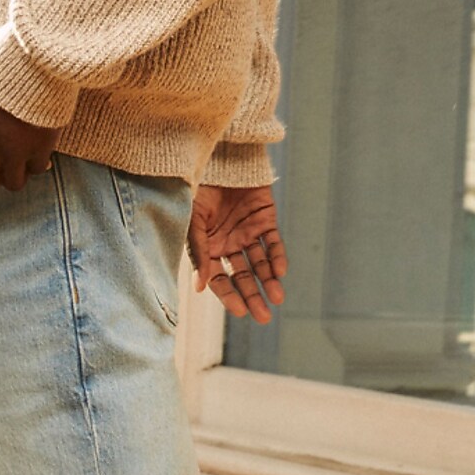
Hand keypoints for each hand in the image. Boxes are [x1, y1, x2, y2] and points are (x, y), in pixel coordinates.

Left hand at [0, 77, 59, 193]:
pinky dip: (39, 163)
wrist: (35, 64)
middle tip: (2, 169)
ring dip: (17, 175)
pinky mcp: (39, 149)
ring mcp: (14, 151)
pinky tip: (40, 151)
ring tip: (22, 163)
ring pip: (13, 184)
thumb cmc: (5, 68)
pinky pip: (38, 169)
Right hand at [188, 183, 286, 320]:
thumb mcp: (194, 221)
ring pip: (261, 263)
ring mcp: (248, 233)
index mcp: (208, 248)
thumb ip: (199, 253)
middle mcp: (229, 244)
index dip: (229, 295)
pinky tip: (280, 272)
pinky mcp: (266, 220)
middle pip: (243, 276)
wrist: (221, 157)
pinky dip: (277, 257)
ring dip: (269, 281)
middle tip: (263, 316)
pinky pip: (273, 243)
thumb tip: (199, 287)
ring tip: (276, 298)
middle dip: (252, 296)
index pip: (219, 278)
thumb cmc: (199, 188)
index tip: (240, 311)